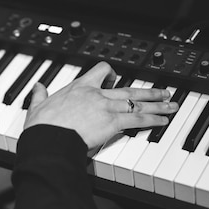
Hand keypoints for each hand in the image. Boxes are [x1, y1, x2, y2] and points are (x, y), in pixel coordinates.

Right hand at [24, 62, 178, 148]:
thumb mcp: (37, 107)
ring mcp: (106, 108)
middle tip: (163, 91)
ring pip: (138, 103)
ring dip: (157, 104)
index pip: (101, 71)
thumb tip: (37, 87)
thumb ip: (39, 95)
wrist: (48, 138)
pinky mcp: (112, 123)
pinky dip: (153, 120)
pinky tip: (163, 121)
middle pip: (129, 89)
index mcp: (79, 87)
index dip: (110, 73)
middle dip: (148, 91)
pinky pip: (138, 120)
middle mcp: (96, 94)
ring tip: (171, 105)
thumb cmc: (42, 126)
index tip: (116, 77)